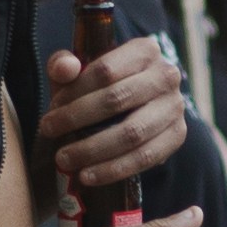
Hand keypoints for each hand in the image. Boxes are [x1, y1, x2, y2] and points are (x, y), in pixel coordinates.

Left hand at [40, 34, 191, 193]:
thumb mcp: (78, 73)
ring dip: (93, 149)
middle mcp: (166, 75)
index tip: (51, 108)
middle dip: (77, 118)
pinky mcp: (178, 136)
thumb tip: (64, 68)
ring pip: (131, 132)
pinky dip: (113, 170)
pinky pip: (145, 157)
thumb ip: (64, 66)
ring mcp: (175, 107)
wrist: (132, 109)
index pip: (106, 69)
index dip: (75, 91)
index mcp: (144, 50)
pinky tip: (87, 176)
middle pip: (117, 99)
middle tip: (48, 132)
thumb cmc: (99, 87)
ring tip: (64, 159)